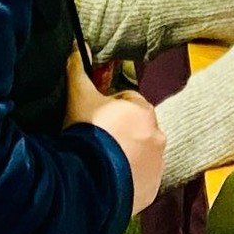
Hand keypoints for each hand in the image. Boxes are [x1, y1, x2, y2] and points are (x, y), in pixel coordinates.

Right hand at [65, 52, 164, 214]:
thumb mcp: (79, 99)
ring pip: (142, 155)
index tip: (94, 119)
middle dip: (121, 133)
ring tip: (101, 165)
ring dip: (126, 157)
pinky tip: (108, 182)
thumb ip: (78, 71)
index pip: (128, 101)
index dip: (109, 108)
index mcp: (144, 111)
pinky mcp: (152, 188)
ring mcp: (157, 164)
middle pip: (137, 129)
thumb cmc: (87, 133)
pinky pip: (141, 182)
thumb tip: (75, 44)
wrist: (90, 181)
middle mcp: (158, 135)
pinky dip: (129, 181)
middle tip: (96, 143)